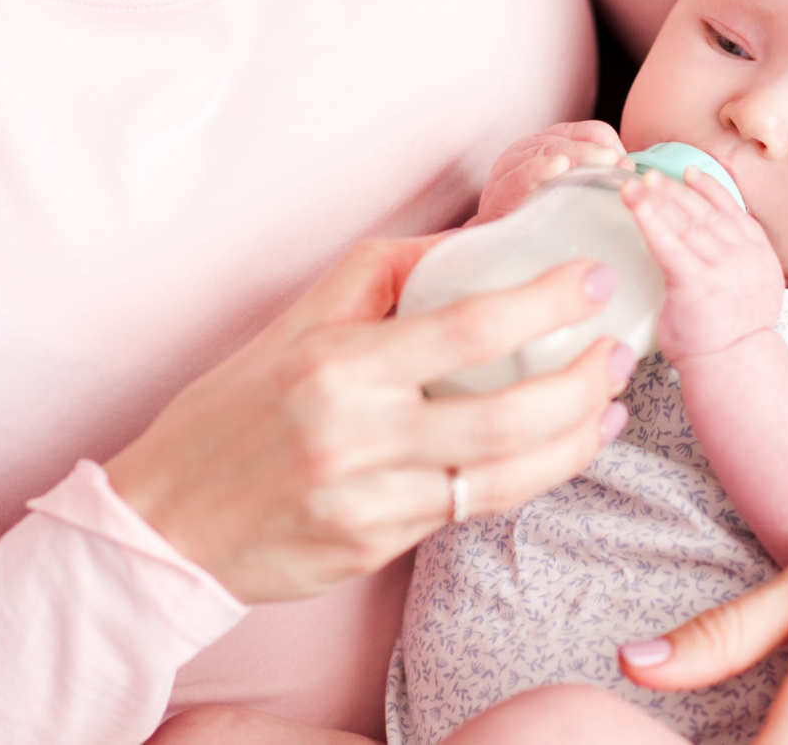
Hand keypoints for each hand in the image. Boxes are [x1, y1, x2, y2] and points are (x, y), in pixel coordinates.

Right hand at [106, 236, 634, 602]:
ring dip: (575, 439)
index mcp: (336, 363)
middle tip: (620, 351)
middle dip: (582, 382)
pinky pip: (471, 510)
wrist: (167, 522)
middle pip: (504, 412)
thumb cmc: (233, 408)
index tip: (594, 281)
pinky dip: (530, 478)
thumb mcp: (296, 321)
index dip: (545, 301)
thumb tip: (473, 241)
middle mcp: (356, 434)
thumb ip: (384, 273)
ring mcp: (369, 500)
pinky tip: (561, 452)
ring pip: (503, 475)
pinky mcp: (376, 547)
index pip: (466, 326)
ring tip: (612, 406)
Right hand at [473, 120, 629, 224]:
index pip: (588, 131)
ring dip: (581, 156)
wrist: (496, 251)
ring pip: (550, 151)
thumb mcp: (571, 193)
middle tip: (622, 166)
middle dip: (600, 151)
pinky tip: (560, 167)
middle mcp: (530, 148)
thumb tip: (630, 169)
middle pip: (571, 140)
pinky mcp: (501, 190)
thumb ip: (597, 178)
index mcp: (551, 144)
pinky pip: (522, 175)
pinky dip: (541, 169)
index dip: (610, 143)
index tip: (627, 166)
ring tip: (604, 163)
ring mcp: (513, 166)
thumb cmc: (538, 219)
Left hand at [621, 167, 782, 360]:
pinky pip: (669, 243)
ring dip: (658, 199)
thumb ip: (733, 261)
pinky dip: (650, 219)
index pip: (731, 209)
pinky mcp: (695, 282)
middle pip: (702, 212)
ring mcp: (721, 267)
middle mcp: (743, 254)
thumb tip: (705, 244)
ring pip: (685, 222)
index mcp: (758, 252)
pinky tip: (635, 204)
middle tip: (647, 173)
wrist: (736, 368)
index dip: (707, 188)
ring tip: (634, 184)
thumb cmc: (730, 335)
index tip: (687, 172)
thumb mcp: (749, 288)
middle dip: (673, 190)